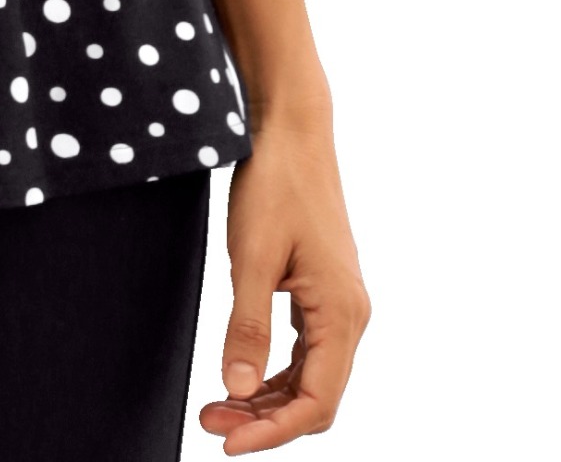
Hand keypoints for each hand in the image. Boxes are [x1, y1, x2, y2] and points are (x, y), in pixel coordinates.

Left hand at [196, 113, 369, 449]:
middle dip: (265, 420)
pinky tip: (242, 375)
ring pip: (311, 376)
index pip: (316, 402)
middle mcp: (350, 315)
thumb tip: (237, 391)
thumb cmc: (274, 184)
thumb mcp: (252, 256)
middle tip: (209, 421)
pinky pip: (306, 350)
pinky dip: (276, 372)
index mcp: (342, 313)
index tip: (227, 444)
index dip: (273, 432)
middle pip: (316, 397)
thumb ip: (246, 326)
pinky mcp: (323, 290)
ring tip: (216, 405)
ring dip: (268, 398)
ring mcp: (339, 303)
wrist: (292, 129)